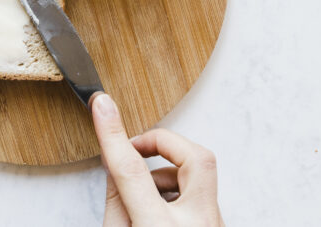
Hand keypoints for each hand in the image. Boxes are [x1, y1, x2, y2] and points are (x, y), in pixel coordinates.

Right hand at [91, 93, 222, 226]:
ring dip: (167, 172)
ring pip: (200, 175)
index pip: (133, 171)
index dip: (113, 135)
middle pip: (195, 158)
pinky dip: (178, 189)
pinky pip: (201, 194)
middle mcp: (197, 225)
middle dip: (163, 141)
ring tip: (140, 195)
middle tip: (137, 147)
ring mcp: (213, 225)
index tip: (102, 107)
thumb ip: (115, 202)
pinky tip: (159, 207)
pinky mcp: (218, 225)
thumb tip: (114, 163)